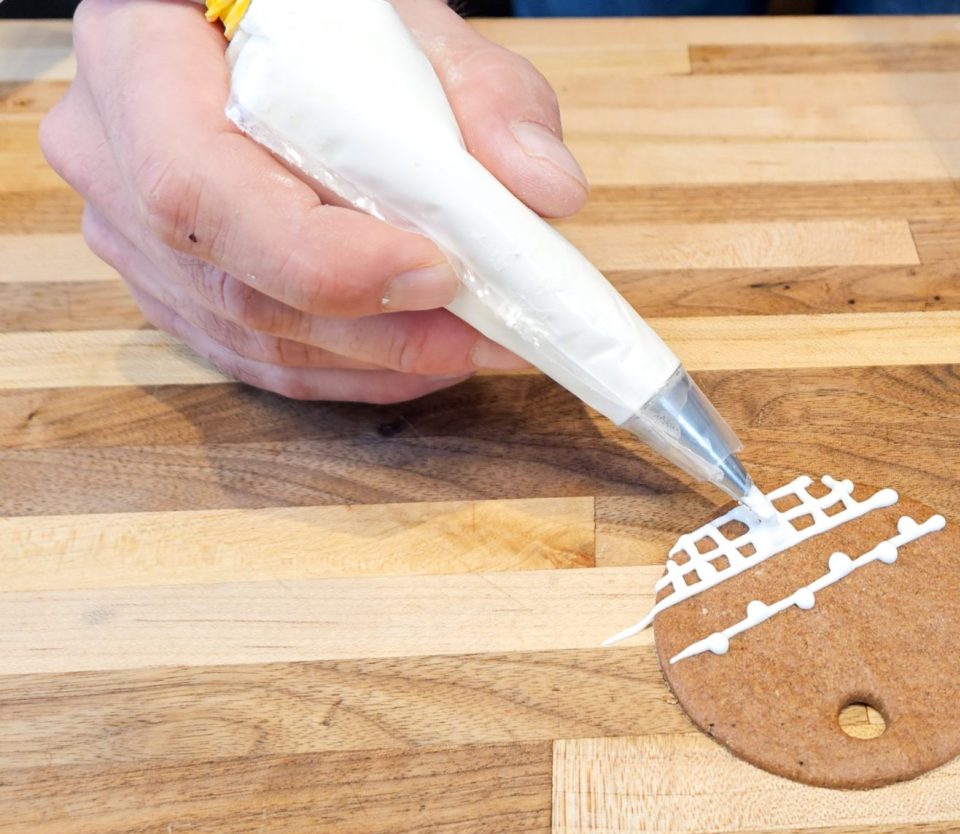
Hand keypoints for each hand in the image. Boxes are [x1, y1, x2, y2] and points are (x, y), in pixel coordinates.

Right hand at [41, 0, 588, 402]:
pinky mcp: (170, 283)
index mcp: (139, 53)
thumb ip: (484, 93)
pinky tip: (425, 358)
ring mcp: (127, 229)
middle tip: (492, 333)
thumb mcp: (410, 21)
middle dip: (376, 326)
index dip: (317, 254)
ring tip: (480, 346)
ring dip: (377, 358)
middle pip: (231, 282)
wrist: (274, 34)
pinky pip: (253, 353)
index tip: (437, 271)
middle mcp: (108, 150)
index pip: (197, 185)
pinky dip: (350, 369)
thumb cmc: (329, 17)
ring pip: (249, 334)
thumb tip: (547, 189)